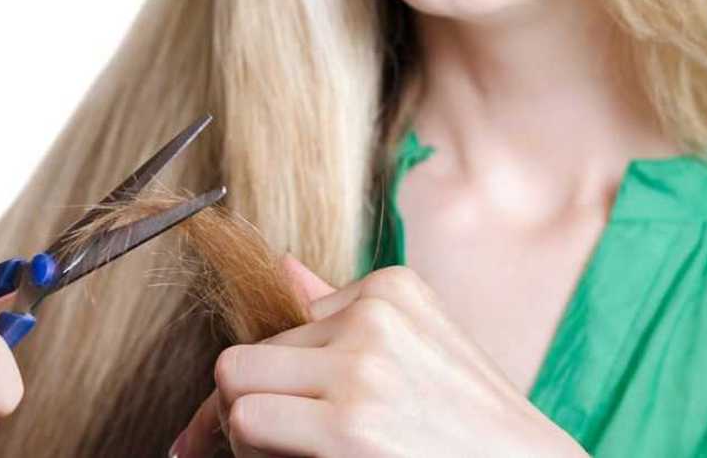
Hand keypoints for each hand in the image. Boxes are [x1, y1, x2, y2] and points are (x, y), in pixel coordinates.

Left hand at [170, 257, 588, 456]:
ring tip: (284, 454)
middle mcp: (374, 319)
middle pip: (247, 353)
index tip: (267, 409)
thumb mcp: (419, 348)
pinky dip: (254, 451)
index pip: (282, 326)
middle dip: (244, 401)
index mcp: (389, 290)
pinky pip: (248, 423)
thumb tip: (282, 267)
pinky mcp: (349, 427)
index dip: (266, 376)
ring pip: (235, 384)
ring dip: (243, 428)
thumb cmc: (471, 428)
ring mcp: (362, 371)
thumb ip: (342, 311)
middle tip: (264, 442)